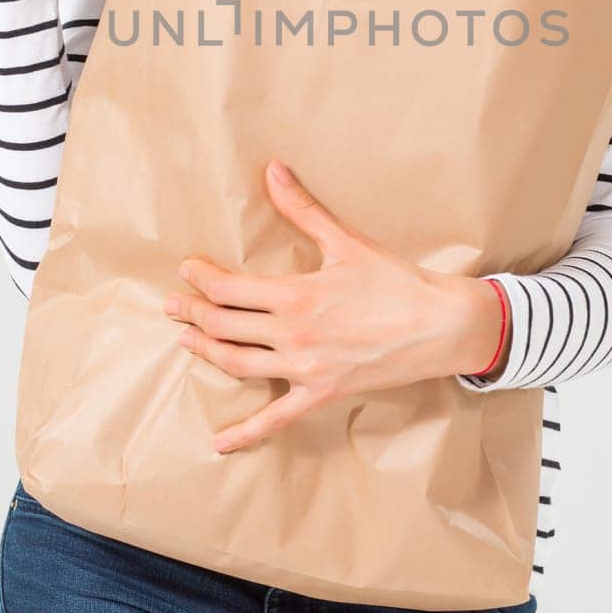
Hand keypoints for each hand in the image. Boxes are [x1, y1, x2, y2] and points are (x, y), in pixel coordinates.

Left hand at [166, 159, 504, 452]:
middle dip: (191, 313)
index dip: (199, 279)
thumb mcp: (346, 242)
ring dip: (205, 351)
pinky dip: (245, 433)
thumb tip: (273, 169)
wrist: (440, 326)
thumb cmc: (396, 281)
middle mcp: (291, 336)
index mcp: (295, 296)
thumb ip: (303, 209)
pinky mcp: (320, 394)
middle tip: (171, 305)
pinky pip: (275, 419)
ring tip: (186, 340)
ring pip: (237, 365)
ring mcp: (303, 370)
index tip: (186, 270)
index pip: (227, 289)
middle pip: (223, 326)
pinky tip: (220, 443)